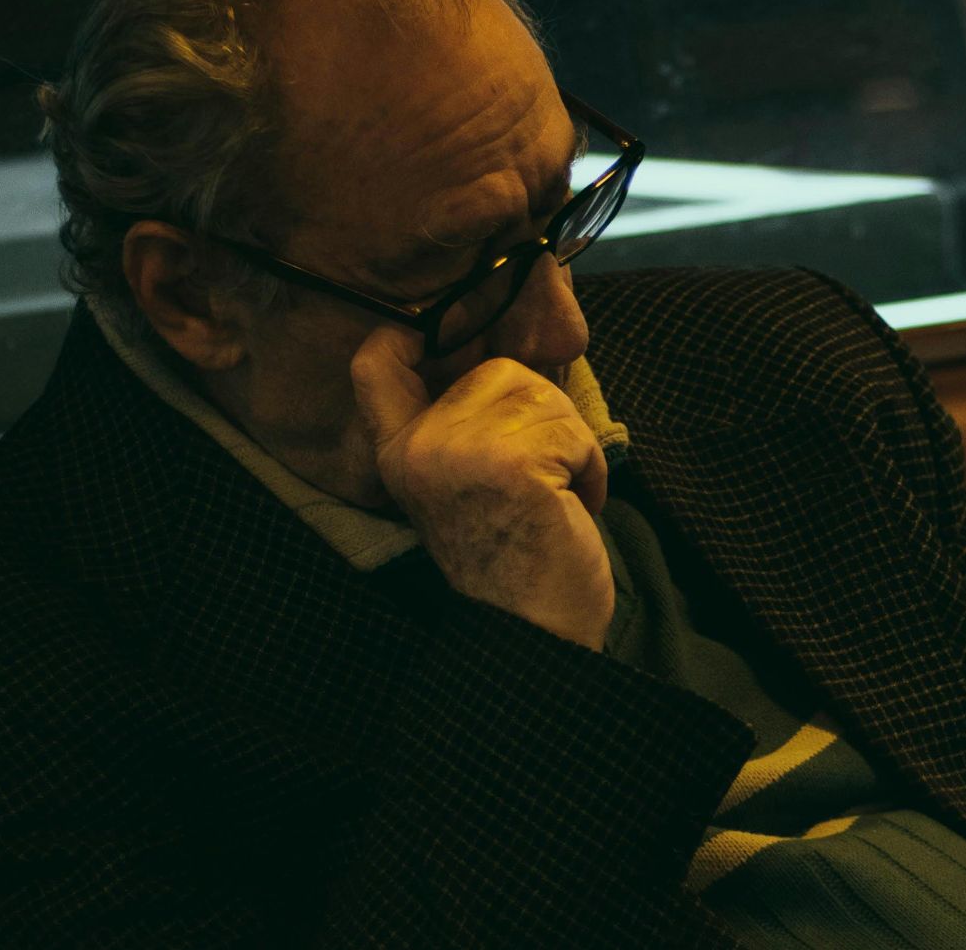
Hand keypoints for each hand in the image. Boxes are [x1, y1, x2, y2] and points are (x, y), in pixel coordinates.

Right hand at [350, 325, 614, 649]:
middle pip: (497, 367)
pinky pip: (572, 429)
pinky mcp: (508, 463)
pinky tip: (571, 507)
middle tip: (544, 474)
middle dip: (543, 412)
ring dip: (571, 444)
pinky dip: (588, 467)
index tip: (459, 332)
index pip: (377, 360)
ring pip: (541, 393)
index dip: (417, 331)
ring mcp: (457, 452)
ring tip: (555, 496)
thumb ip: (472, 413)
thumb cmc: (519, 553)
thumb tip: (511, 331)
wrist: (533, 633)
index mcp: (399, 449)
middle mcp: (417, 447)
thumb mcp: (474, 474)